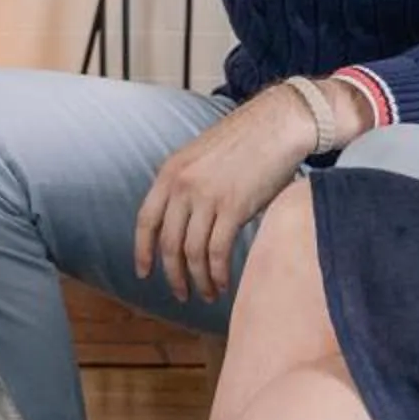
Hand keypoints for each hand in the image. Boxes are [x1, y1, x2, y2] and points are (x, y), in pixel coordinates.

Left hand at [132, 89, 312, 304]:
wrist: (276, 125)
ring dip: (198, 280)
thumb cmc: (243, 143)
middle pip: (168, 243)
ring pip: (192, 252)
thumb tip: (181, 222)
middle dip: (172, 274)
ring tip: (206, 294)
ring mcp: (207, 197)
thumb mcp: (199, 158)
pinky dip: (218, 273)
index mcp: (170, 173)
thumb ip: (185, 185)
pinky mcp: (234, 207)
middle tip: (181, 294)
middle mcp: (182, 186)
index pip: (145, 220)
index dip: (143, 250)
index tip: (143, 272)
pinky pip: (218, 251)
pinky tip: (223, 284)